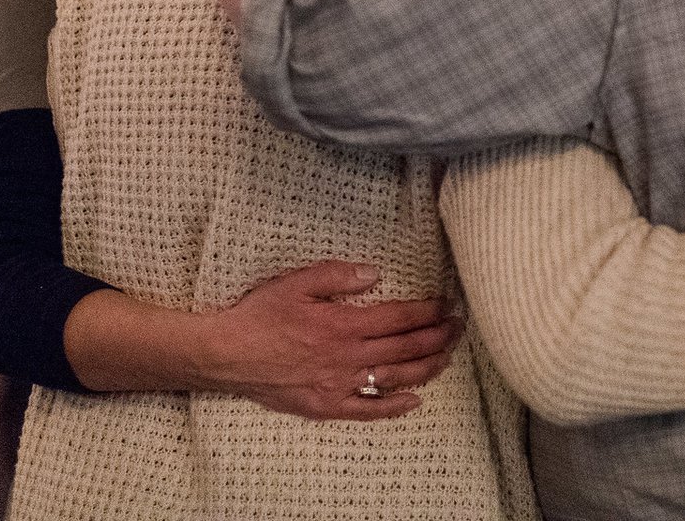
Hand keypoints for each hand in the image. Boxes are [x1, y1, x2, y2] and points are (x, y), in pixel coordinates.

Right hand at [195, 261, 461, 420]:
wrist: (227, 354)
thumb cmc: (260, 315)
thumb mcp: (296, 282)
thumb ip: (338, 276)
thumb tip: (374, 274)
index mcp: (343, 323)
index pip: (398, 317)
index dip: (427, 311)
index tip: (445, 304)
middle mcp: (347, 356)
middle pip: (404, 348)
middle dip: (436, 337)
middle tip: (458, 329)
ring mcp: (339, 384)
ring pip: (394, 378)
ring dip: (425, 368)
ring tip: (446, 357)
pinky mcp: (326, 406)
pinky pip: (367, 410)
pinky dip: (393, 407)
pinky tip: (414, 401)